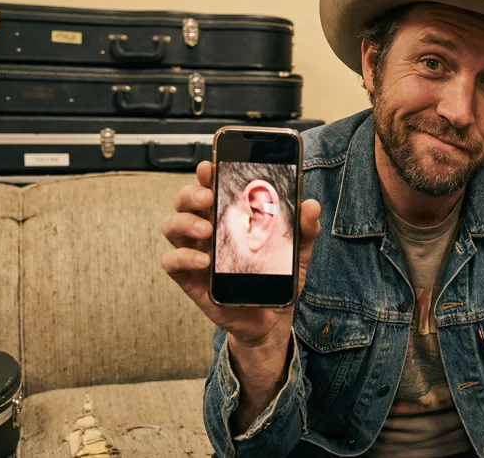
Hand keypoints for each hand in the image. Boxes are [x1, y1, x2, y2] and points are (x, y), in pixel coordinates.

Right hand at [160, 160, 321, 347]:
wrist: (271, 318)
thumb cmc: (277, 277)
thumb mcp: (297, 251)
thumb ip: (304, 229)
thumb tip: (311, 205)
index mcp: (229, 215)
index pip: (211, 186)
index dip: (207, 173)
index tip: (211, 166)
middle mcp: (207, 229)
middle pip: (184, 200)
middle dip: (191, 193)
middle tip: (208, 198)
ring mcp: (195, 252)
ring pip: (172, 226)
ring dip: (184, 222)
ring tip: (206, 230)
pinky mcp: (189, 278)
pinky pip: (172, 262)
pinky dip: (183, 258)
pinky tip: (203, 261)